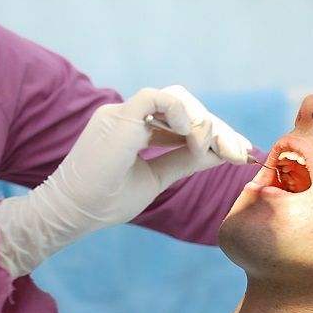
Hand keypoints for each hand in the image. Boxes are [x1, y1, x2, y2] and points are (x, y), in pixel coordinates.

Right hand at [0, 86, 252, 277]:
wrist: (73, 214)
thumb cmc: (106, 201)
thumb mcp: (156, 178)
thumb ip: (184, 161)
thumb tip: (221, 153)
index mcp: (133, 127)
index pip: (181, 118)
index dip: (212, 133)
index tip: (238, 153)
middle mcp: (127, 115)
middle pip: (184, 105)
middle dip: (216, 128)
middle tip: (239, 153)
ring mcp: (121, 113)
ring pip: (176, 98)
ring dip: (203, 124)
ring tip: (217, 150)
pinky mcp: (118, 118)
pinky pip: (157, 98)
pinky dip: (181, 114)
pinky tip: (193, 138)